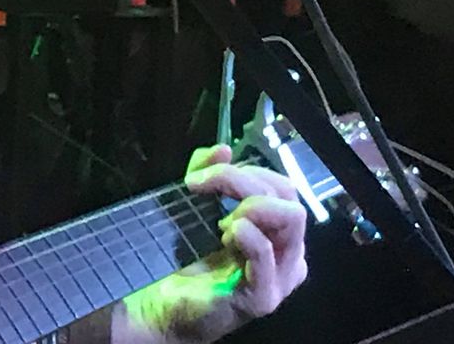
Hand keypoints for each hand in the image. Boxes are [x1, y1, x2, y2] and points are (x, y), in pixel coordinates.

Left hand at [112, 146, 307, 343]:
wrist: (163, 305)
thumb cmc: (186, 257)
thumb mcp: (196, 204)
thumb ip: (207, 171)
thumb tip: (223, 148)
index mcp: (278, 232)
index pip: (281, 186)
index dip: (246, 171)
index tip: (203, 176)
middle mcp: (288, 253)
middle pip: (288, 195)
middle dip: (245, 181)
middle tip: (206, 189)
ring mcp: (281, 277)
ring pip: (290, 218)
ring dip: (251, 206)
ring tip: (221, 222)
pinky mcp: (263, 298)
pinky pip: (267, 255)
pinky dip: (247, 235)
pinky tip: (226, 234)